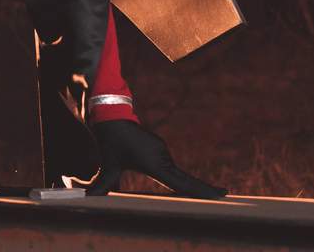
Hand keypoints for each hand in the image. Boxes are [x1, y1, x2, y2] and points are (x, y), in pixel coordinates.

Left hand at [88, 120, 226, 198]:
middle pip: (186, 179)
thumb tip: (88, 197)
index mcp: (155, 164)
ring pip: (173, 174)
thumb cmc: (110, 141)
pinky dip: (173, 176)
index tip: (221, 193)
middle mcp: (163, 158)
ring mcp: (163, 152)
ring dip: (182, 184)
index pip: (181, 183)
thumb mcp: (108, 164)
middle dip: (203, 189)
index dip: (200, 191)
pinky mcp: (160, 149)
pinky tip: (174, 179)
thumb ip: (102, 184)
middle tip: (226, 194)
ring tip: (199, 188)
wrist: (112, 116)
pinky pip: (168, 166)